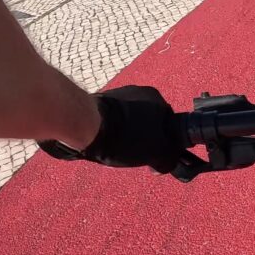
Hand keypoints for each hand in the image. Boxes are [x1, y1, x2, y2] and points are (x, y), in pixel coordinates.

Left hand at [38, 85, 184, 173]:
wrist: (86, 125)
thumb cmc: (126, 137)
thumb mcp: (157, 153)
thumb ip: (168, 159)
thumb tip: (165, 164)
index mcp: (157, 97)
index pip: (168, 122)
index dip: (162, 141)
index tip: (153, 154)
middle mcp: (140, 90)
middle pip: (148, 120)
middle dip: (143, 137)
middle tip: (134, 153)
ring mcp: (119, 93)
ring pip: (130, 120)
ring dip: (126, 134)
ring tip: (116, 149)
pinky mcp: (100, 100)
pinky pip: (113, 118)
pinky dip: (112, 129)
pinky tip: (105, 141)